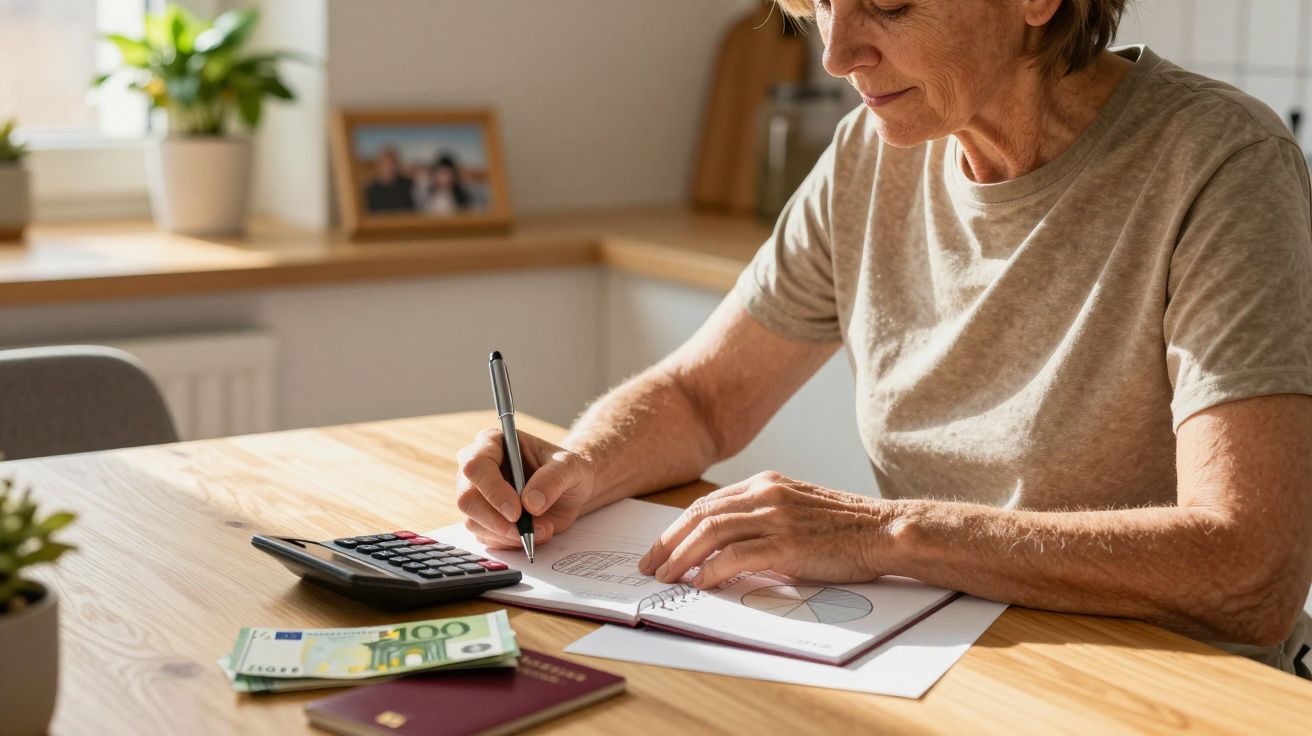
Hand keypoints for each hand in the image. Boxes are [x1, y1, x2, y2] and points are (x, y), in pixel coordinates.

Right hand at [455, 428, 594, 548]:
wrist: (569, 492)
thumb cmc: (566, 471)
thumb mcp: (570, 467)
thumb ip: (553, 479)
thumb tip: (530, 503)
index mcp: (491, 443)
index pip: (476, 465)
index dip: (493, 490)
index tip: (516, 512)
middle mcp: (477, 468)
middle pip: (467, 498)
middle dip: (497, 520)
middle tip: (526, 530)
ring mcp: (476, 495)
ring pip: (474, 521)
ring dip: (508, 534)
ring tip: (542, 530)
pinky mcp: (481, 519)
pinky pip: (485, 536)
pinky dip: (509, 542)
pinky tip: (532, 534)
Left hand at [637, 471, 888, 588]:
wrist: (884, 531)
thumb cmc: (845, 529)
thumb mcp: (797, 512)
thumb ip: (763, 521)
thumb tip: (727, 551)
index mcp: (767, 483)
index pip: (709, 503)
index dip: (679, 526)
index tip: (661, 547)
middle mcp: (766, 494)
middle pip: (701, 514)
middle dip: (669, 541)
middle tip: (650, 564)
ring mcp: (776, 517)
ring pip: (710, 532)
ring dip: (681, 556)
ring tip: (666, 576)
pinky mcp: (786, 544)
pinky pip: (735, 555)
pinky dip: (711, 570)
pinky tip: (700, 583)